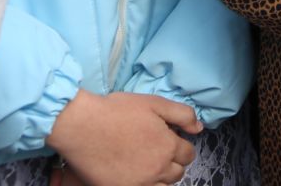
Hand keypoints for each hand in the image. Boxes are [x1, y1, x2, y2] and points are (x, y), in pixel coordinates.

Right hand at [47, 90, 198, 185]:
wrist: (82, 126)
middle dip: (173, 163)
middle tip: (160, 154)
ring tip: (149, 166)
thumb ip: (182, 115)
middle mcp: (156, 169)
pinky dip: (143, 185)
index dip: (182, 148)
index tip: (172, 143)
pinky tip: (135, 175)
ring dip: (160, 178)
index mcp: (168, 147)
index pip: (188, 155)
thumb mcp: (155, 104)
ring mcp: (137, 183)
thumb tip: (198, 128)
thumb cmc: (117, 111)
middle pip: (177, 174)